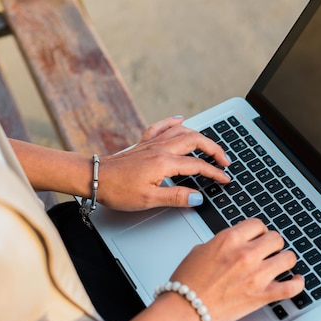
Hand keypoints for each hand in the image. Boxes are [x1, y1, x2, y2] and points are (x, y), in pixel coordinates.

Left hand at [97, 116, 230, 210]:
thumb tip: (198, 197)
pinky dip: (174, 122)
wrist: (94, 178)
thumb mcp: (149, 200)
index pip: (198, 165)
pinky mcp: (143, 143)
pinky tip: (180, 119)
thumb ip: (177, 197)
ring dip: (200, 136)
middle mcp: (161, 148)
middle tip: (225, 161)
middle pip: (196, 140)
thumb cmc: (118, 190)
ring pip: (182, 131)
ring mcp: (152, 143)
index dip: (215, 172)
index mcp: (165, 162)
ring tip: (210, 146)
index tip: (225, 179)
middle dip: (214, 149)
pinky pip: (162, 126)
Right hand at [167, 218, 304, 320]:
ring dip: (285, 260)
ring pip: (288, 258)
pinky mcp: (261, 295)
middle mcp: (246, 254)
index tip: (259, 237)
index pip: (258, 224)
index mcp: (229, 239)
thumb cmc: (188, 282)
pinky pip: (291, 287)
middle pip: (276, 238)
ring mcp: (256, 275)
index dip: (259, 231)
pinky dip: (297, 283)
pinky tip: (297, 280)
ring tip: (281, 264)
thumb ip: (223, 243)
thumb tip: (235, 243)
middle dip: (273, 244)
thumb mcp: (201, 250)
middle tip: (269, 251)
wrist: (185, 309)